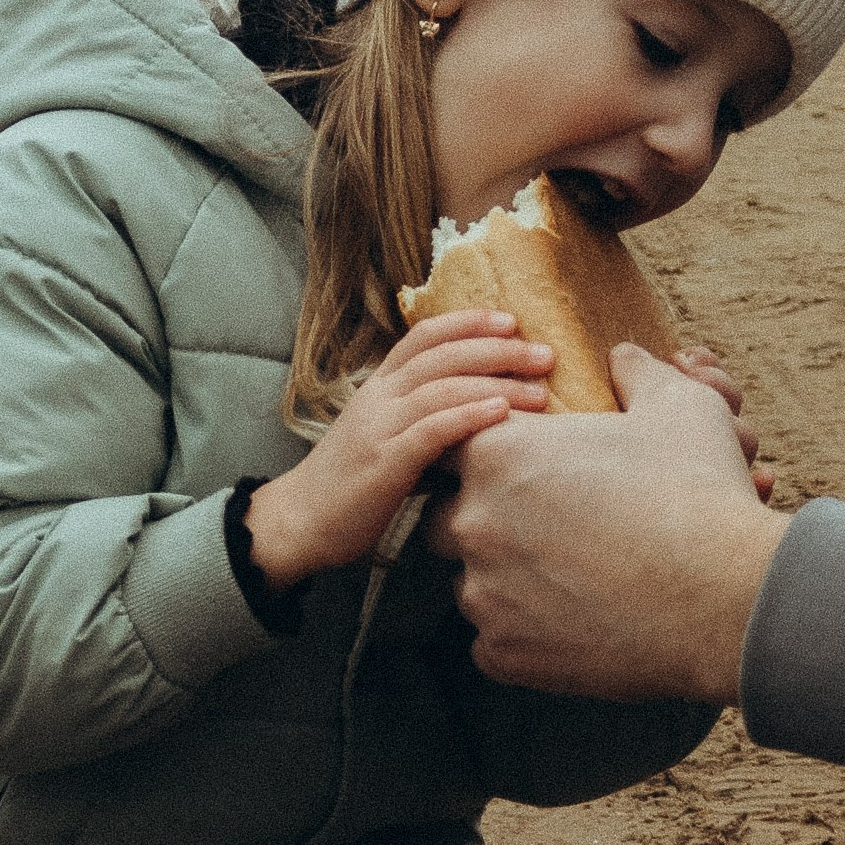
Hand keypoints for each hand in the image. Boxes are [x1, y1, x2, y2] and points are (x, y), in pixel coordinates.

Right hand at [245, 310, 552, 588]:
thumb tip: (477, 413)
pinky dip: (469, 416)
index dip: (468, 323)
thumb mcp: (384, 437)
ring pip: (443, 388)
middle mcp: (379, 398)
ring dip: (496, 384)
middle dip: (498, 349)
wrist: (299, 522)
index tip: (511, 322)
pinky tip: (502, 414)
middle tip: (545, 354)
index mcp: (378, 387)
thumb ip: (420, 418)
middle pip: (443, 355)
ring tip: (539, 390)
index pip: (424, 336)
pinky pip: (432, 429)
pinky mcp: (384, 462)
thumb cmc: (349, 485)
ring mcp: (380, 427)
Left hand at [427, 344, 784, 699]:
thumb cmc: (701, 492)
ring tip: (565, 578)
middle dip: (486, 521)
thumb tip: (624, 356)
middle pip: (448, 517)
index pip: (453, 448)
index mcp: (498, 454)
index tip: (523, 472)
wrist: (728, 597)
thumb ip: (637, 373)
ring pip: (469, 585)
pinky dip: (522, 638)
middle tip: (545, 529)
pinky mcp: (505, 655)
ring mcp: (484, 593)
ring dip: (503, 581)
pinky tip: (571, 624)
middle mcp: (474, 521)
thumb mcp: (678, 406)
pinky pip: (492, 646)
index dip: (486, 458)